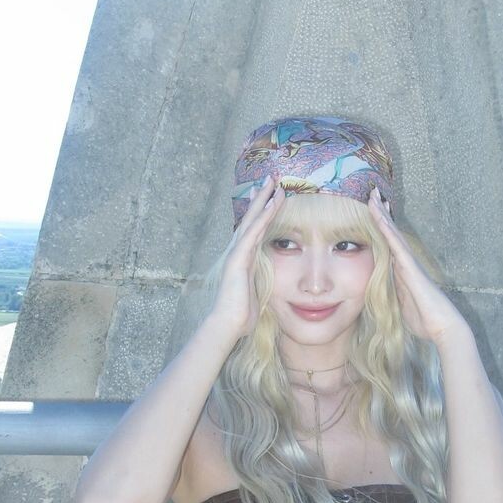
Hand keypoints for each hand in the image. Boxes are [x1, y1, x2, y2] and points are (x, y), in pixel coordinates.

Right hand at [208, 178, 284, 338]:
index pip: (254, 230)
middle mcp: (238, 252)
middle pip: (251, 219)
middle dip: (262, 198)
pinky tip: (273, 203)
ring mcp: (236, 253)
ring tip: (274, 182)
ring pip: (252, 220)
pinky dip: (264, 217)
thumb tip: (268, 285)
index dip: (262, 212)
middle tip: (271, 178)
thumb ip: (260, 283)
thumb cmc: (241, 315)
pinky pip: (253, 232)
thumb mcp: (256, 294)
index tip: (270, 196)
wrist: (228, 323)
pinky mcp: (238, 258)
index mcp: (244, 259)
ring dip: (264, 200)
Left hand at [366, 189, 469, 344]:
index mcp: (403, 273)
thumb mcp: (403, 307)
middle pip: (391, 234)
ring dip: (382, 215)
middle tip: (373, 193)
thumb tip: (388, 295)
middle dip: (382, 214)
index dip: (381, 229)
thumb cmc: (426, 322)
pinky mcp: (410, 267)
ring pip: (392, 233)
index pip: (388, 246)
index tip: (373, 212)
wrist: (443, 328)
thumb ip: (396, 296)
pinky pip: (395, 243)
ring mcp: (409, 263)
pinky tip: (378, 215)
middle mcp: (406, 263)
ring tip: (373, 195)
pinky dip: (385, 228)